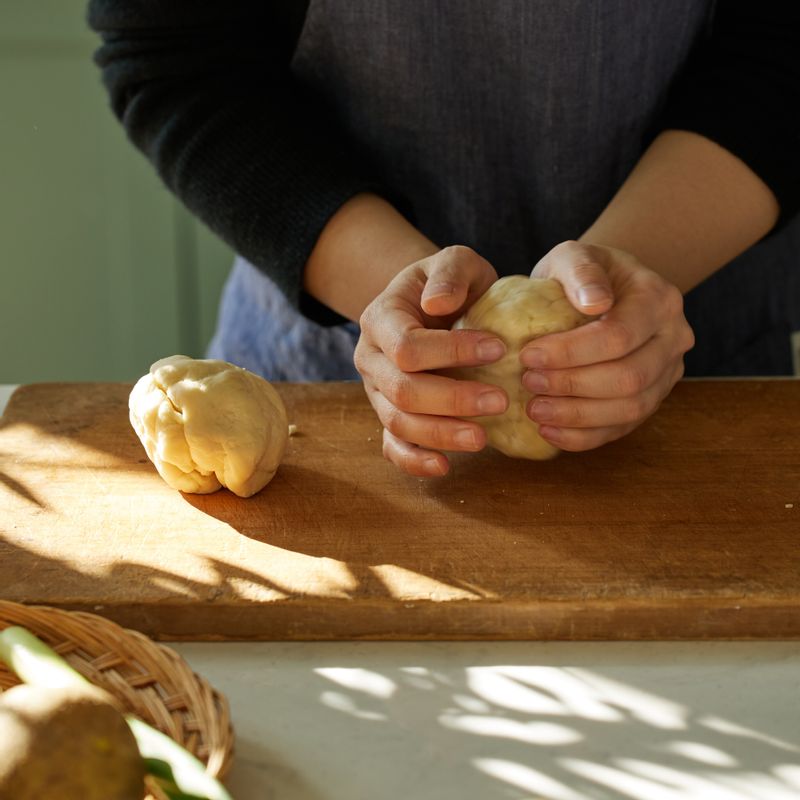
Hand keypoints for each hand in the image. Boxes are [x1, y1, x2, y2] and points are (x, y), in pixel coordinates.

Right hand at [354, 246, 508, 476]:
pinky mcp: (389, 416)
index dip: (451, 353)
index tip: (498, 349)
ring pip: (398, 423)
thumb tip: (436, 305)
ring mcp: (377, 391)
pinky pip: (392, 446)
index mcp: (380, 319)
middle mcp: (370, 359)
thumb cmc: (450, 285)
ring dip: (442, 434)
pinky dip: (415, 461)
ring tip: (483, 437)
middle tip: (501, 401)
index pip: (407, 347)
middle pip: (402, 391)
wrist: (436, 306)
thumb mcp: (454, 261)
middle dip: (452, 400)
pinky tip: (445, 466)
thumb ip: (450, 273)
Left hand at [521, 240, 694, 450]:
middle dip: (573, 385)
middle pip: (629, 377)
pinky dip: (583, 436)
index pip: (619, 336)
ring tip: (534, 409)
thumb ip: (581, 272)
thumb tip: (595, 303)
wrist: (601, 292)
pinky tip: (548, 432)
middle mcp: (673, 339)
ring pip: (630, 409)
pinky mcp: (650, 400)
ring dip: (577, 416)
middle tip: (528, 382)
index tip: (528, 355)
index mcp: (659, 300)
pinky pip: (621, 429)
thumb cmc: (581, 276)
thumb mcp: (574, 256)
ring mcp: (666, 374)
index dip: (571, 352)